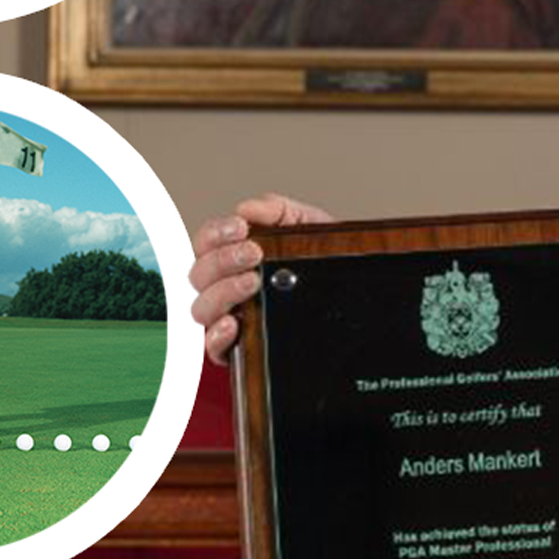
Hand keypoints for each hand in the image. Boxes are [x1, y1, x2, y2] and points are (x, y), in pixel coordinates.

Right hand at [188, 194, 338, 363]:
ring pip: (201, 309)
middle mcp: (225, 289)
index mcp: (233, 258)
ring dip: (222, 292)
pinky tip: (235, 321)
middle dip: (222, 260)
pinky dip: (218, 335)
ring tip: (252, 282)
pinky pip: (214, 348)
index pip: (204, 243)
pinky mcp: (239, 350)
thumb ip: (278, 211)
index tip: (240, 227)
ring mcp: (230, 319)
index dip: (214, 233)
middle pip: (198, 275)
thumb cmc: (324, 261)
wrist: (359, 294)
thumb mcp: (307, 227)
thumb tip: (247, 209)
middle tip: (253, 253)